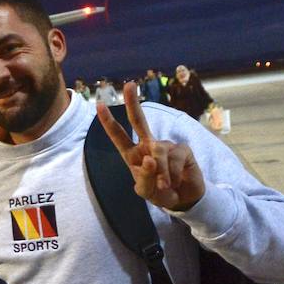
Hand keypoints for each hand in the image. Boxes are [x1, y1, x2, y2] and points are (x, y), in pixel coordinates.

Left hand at [97, 84, 205, 210]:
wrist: (184, 199)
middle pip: (139, 120)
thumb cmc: (160, 193)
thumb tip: (149, 158)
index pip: (119, 136)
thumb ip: (144, 177)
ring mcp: (166, 145)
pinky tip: (176, 180)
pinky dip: (173, 174)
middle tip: (129, 85)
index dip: (108, 122)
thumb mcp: (146, 191)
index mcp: (133, 154)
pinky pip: (174, 159)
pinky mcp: (182, 149)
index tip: (99, 105)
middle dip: (133, 103)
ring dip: (161, 173)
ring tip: (164, 185)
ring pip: (158, 152)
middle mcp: (148, 145)